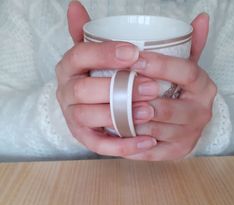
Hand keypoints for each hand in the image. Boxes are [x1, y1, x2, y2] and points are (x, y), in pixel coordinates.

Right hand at [55, 1, 157, 156]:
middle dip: (117, 88)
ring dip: (118, 115)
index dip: (105, 53)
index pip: (80, 55)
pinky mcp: (83, 137)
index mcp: (69, 67)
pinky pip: (99, 145)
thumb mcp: (95, 54)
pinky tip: (147, 142)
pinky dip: (123, 145)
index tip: (134, 52)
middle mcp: (66, 91)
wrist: (87, 105)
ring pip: (88, 116)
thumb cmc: (97, 76)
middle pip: (83, 89)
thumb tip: (76, 5)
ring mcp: (73, 116)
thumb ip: (92, 34)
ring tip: (148, 113)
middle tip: (151, 87)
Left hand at [125, 13, 216, 160]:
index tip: (134, 58)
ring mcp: (190, 134)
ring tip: (109, 112)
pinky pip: (151, 151)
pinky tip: (118, 134)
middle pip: (166, 106)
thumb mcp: (183, 67)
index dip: (159, 65)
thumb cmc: (179, 90)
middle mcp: (201, 111)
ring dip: (131, 122)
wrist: (190, 121)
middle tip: (113, 91)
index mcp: (203, 86)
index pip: (184, 71)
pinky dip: (132, 144)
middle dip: (137, 100)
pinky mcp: (178, 152)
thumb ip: (187, 44)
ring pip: (155, 130)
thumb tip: (200, 17)